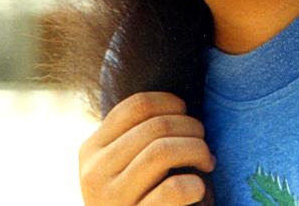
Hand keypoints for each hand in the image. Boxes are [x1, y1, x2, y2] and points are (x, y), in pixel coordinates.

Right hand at [79, 92, 214, 204]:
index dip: (173, 103)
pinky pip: (173, 189)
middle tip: (204, 145)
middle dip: (192, 128)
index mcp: (91, 150)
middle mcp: (94, 173)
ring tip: (207, 162)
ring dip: (198, 150)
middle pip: (156, 125)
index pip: (137, 105)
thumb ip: (139, 136)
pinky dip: (195, 184)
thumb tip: (182, 104)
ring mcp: (112, 199)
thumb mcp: (127, 163)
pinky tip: (199, 188)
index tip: (187, 115)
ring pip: (163, 150)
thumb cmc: (142, 195)